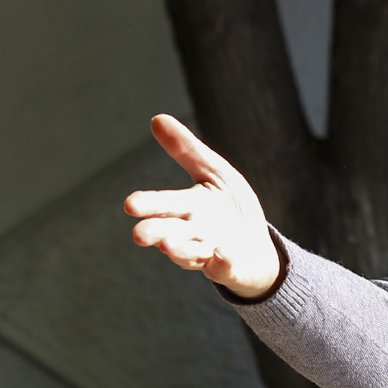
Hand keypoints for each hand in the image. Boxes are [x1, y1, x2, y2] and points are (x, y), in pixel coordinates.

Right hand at [124, 115, 280, 297]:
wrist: (257, 249)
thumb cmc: (230, 208)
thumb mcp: (214, 173)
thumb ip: (187, 150)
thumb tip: (156, 118)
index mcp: (189, 206)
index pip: (166, 203)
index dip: (150, 204)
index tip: (130, 205)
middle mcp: (195, 232)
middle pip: (172, 231)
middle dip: (156, 232)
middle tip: (139, 235)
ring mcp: (212, 252)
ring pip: (192, 253)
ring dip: (180, 250)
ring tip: (167, 247)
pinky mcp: (232, 269)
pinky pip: (226, 268)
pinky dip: (223, 264)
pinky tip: (221, 256)